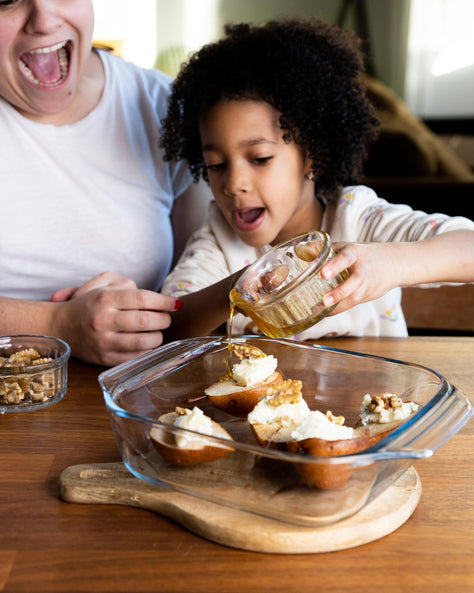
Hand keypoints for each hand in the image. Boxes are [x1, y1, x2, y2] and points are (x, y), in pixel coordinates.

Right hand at [51, 273, 182, 365]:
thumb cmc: (89, 303)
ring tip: (158, 332)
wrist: (60, 326)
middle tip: (166, 318)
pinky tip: (148, 344)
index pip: (143, 299)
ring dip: (158, 337)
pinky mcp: (104, 359)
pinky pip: (135, 358)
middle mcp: (104, 320)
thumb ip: (128, 286)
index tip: (176, 304)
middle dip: (164, 319)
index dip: (164, 301)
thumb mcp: (103, 284)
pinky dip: (147, 351)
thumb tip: (158, 297)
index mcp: (105, 299)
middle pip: (146, 320)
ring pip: (144, 341)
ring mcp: (104, 342)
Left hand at [320, 242, 400, 314]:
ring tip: (321, 311)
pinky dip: (340, 309)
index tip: (323, 274)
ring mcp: (367, 284)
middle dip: (340, 292)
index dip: (335, 265)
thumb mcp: (345, 247)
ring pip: (355, 297)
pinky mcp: (368, 295)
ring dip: (339, 306)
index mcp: (355, 253)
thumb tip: (299, 250)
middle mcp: (363, 268)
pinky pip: (353, 303)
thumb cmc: (362, 254)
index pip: (346, 258)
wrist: (394, 263)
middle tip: (324, 301)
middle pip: (355, 281)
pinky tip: (326, 313)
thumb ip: (323, 250)